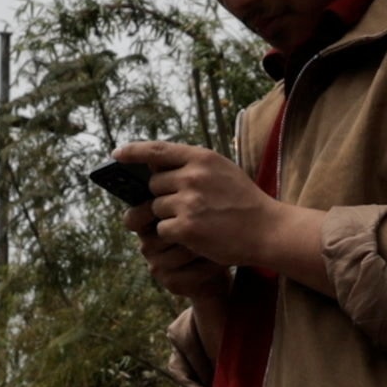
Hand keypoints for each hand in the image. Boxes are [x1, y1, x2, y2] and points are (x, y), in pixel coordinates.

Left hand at [124, 144, 318, 292]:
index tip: (117, 155)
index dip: (133, 152)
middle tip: (185, 206)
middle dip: (163, 197)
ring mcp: (188, 202)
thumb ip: (193, 166)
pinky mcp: (187, 227)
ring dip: (169, 217)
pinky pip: (163, 230)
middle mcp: (192, 176)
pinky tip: (194, 236)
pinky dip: (174, 235)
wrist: (269, 231)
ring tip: (195, 222)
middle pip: (154, 185)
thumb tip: (154, 167)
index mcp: (202, 158)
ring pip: (156, 208)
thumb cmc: (246, 202)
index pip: (156, 150)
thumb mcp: (223, 171)